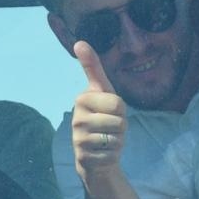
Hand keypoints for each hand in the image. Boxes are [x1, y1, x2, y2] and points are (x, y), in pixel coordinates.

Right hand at [70, 41, 126, 183]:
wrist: (95, 154)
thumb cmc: (102, 118)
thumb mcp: (101, 91)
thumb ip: (92, 67)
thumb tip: (79, 42)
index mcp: (82, 99)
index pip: (118, 103)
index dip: (121, 110)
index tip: (108, 111)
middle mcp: (77, 118)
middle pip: (119, 121)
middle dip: (121, 126)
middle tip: (110, 127)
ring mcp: (78, 138)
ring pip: (116, 138)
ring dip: (118, 141)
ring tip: (106, 139)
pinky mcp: (83, 156)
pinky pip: (112, 153)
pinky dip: (113, 154)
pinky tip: (103, 152)